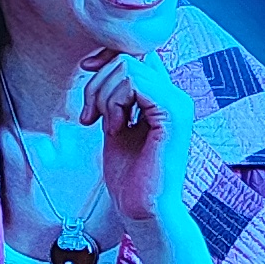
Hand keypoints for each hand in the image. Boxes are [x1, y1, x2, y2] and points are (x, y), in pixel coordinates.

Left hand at [72, 53, 218, 263]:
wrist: (143, 211)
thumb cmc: (129, 176)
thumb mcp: (117, 125)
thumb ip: (116, 97)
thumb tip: (100, 65)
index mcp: (165, 98)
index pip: (138, 52)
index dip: (108, 53)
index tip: (86, 68)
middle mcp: (176, 96)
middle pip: (128, 56)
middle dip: (98, 80)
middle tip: (89, 115)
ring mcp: (178, 103)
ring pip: (128, 66)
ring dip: (102, 94)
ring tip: (104, 125)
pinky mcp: (173, 114)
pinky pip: (134, 83)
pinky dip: (114, 102)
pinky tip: (114, 128)